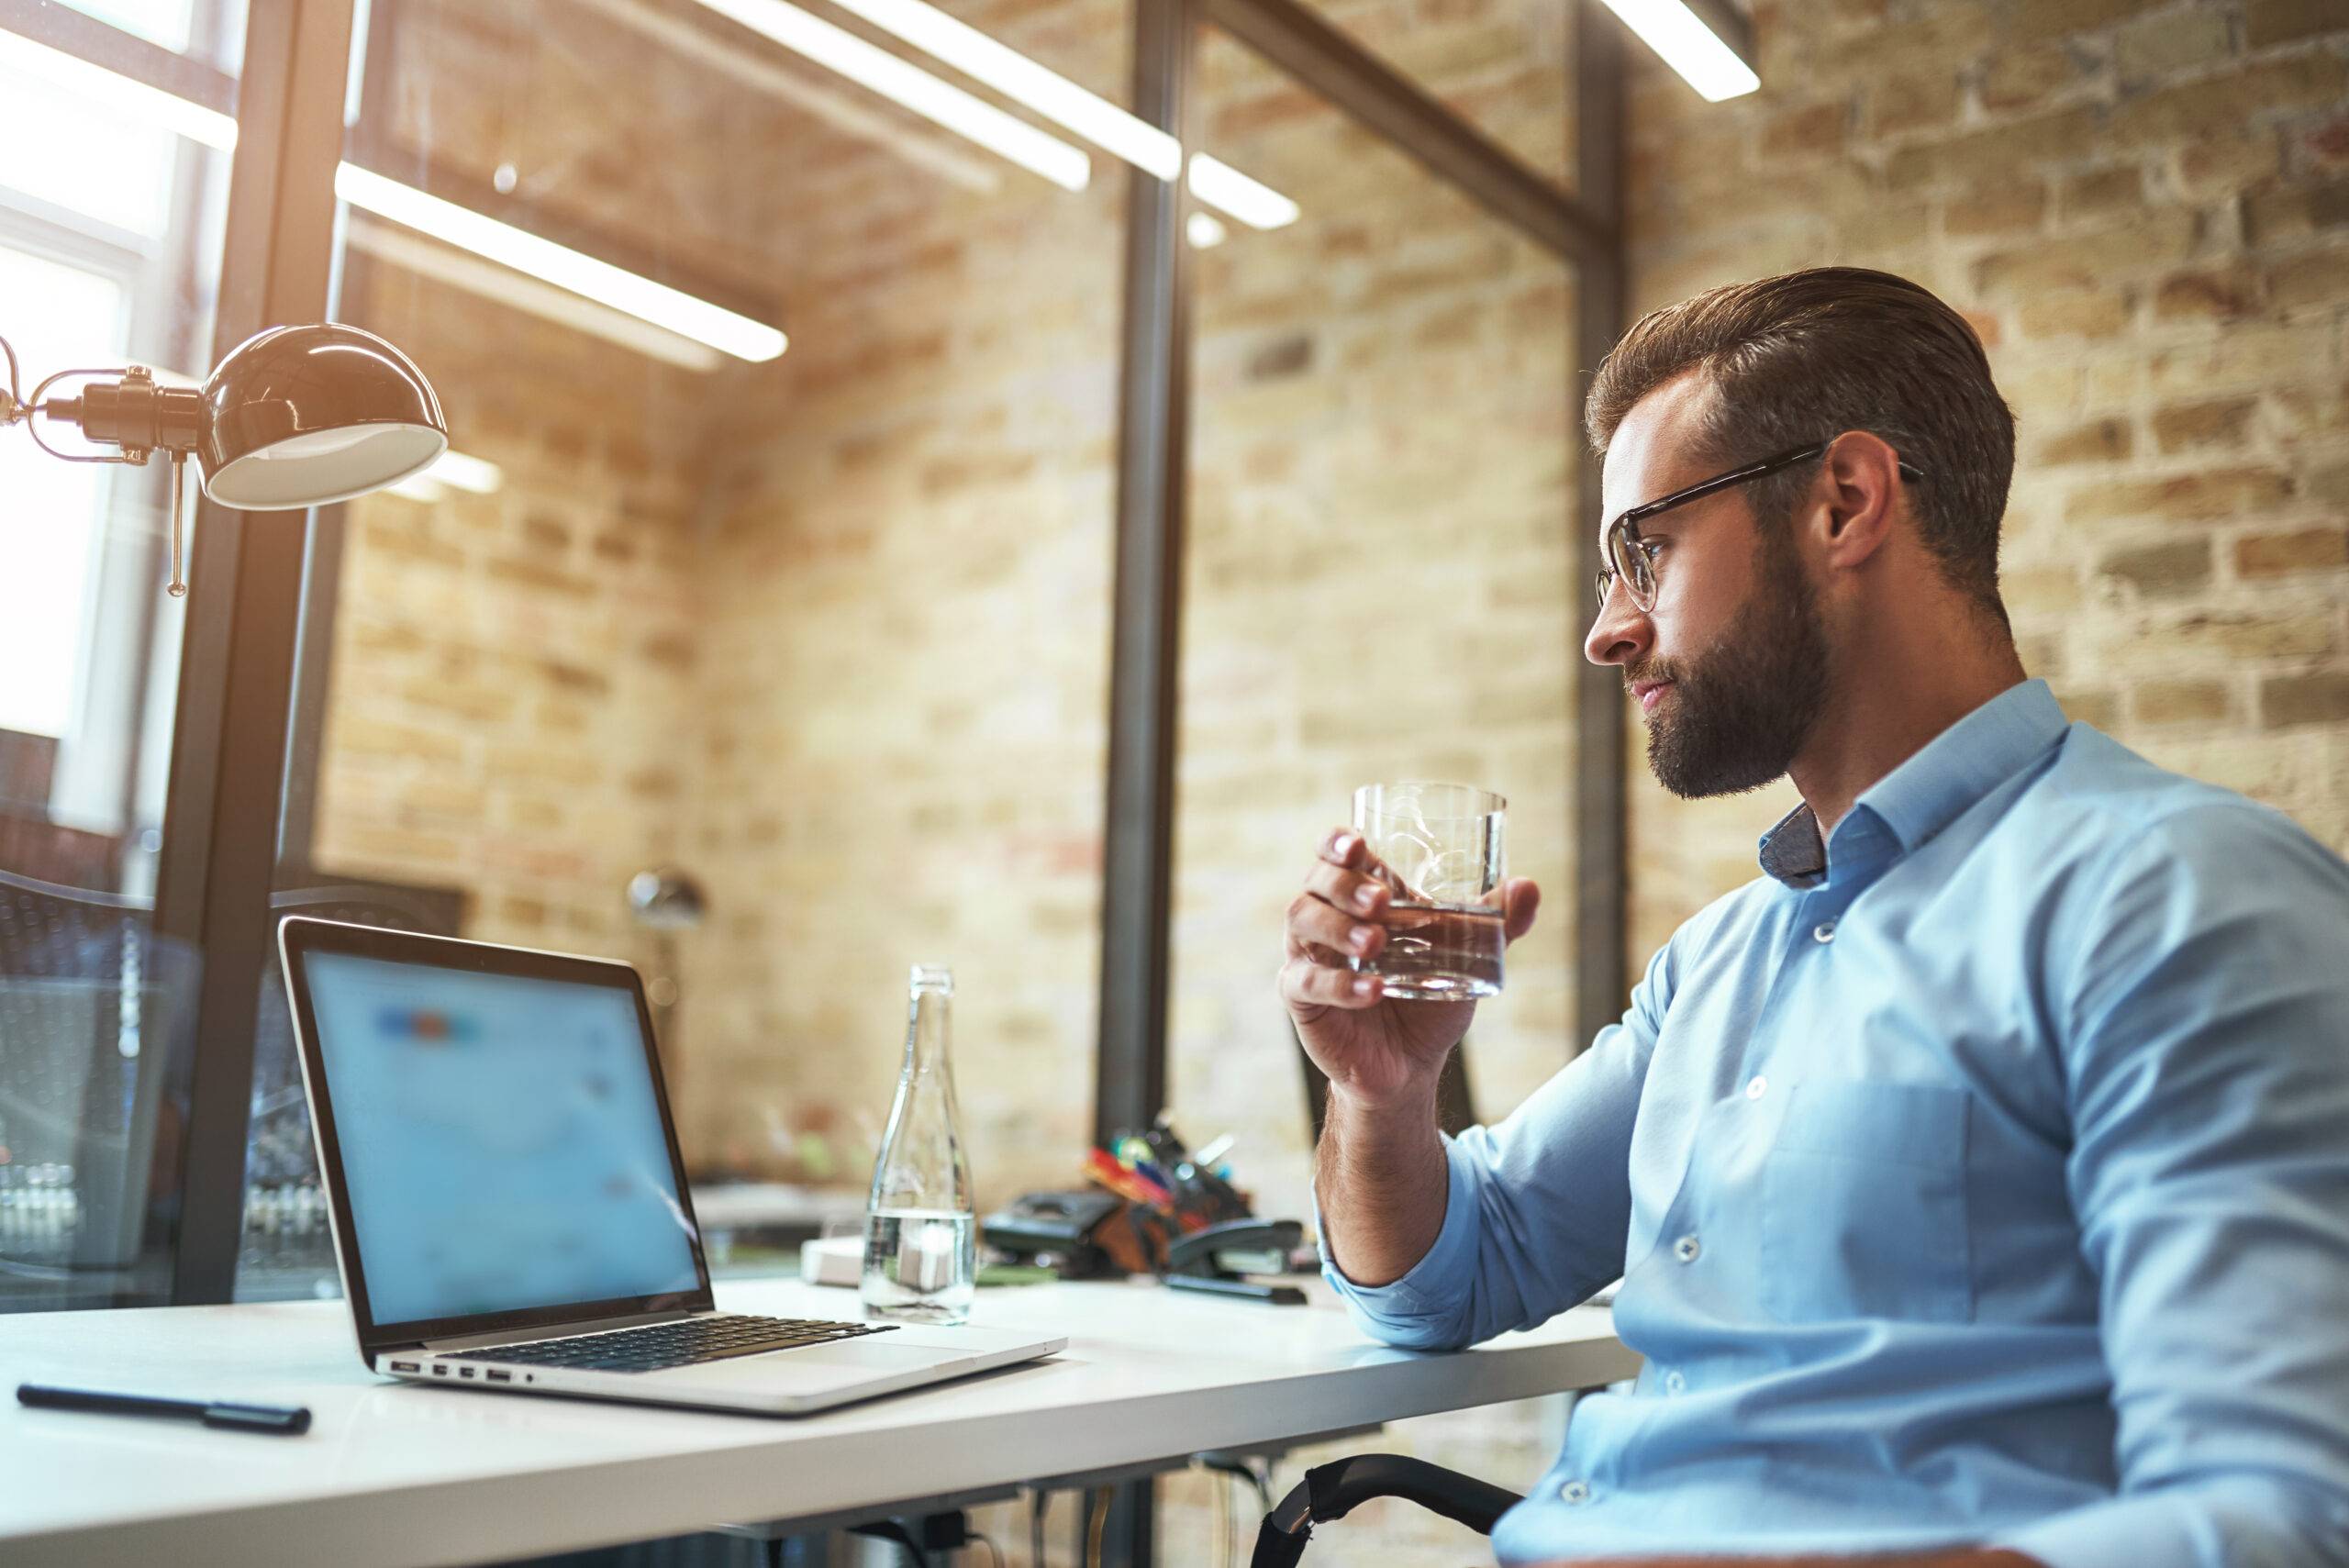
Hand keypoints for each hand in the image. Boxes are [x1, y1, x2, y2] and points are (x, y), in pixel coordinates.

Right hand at [1280, 826, 1538, 1109]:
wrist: (1411, 1064)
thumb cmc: (1429, 999)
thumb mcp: (1466, 957)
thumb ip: (1493, 922)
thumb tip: (1528, 886)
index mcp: (1358, 898)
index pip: (1334, 855)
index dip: (1338, 842)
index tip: (1359, 845)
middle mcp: (1325, 919)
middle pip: (1315, 883)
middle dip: (1345, 885)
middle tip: (1382, 901)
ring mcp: (1310, 957)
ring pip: (1300, 921)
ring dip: (1338, 927)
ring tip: (1377, 941)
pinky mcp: (1303, 999)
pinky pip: (1307, 981)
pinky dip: (1340, 983)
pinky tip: (1374, 989)